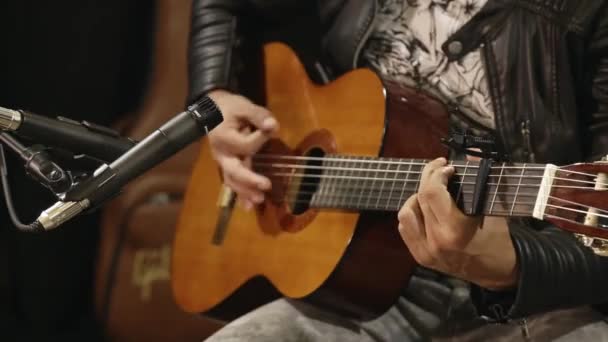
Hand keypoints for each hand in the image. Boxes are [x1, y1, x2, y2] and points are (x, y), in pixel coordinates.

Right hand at [207, 89, 278, 209]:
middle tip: (266, 185)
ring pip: (232, 180)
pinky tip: (248, 207)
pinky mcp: (227, 166)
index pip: (246, 145)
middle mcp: (221, 153)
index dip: (260, 138)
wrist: (211, 110)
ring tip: (259, 200)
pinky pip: (232, 183)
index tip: (269, 127)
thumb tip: (273, 126)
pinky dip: (240, 195)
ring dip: (246, 191)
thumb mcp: (243, 106)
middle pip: (234, 171)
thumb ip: (258, 115)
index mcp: (223, 138)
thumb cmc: (229, 108)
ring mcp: (223, 162)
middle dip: (250, 180)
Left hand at [397, 157, 517, 289]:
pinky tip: (425, 210)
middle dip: (428, 178)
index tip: (447, 167)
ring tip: (431, 192)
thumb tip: (472, 152)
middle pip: (419, 198)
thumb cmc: (498, 237)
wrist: (497, 271)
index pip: (432, 192)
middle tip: (439, 170)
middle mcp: (436, 242)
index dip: (437, 173)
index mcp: (455, 230)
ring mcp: (426, 251)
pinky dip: (412, 214)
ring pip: (406, 213)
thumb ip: (480, 179)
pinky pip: (405, 228)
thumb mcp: (493, 208)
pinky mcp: (420, 257)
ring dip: (417, 197)